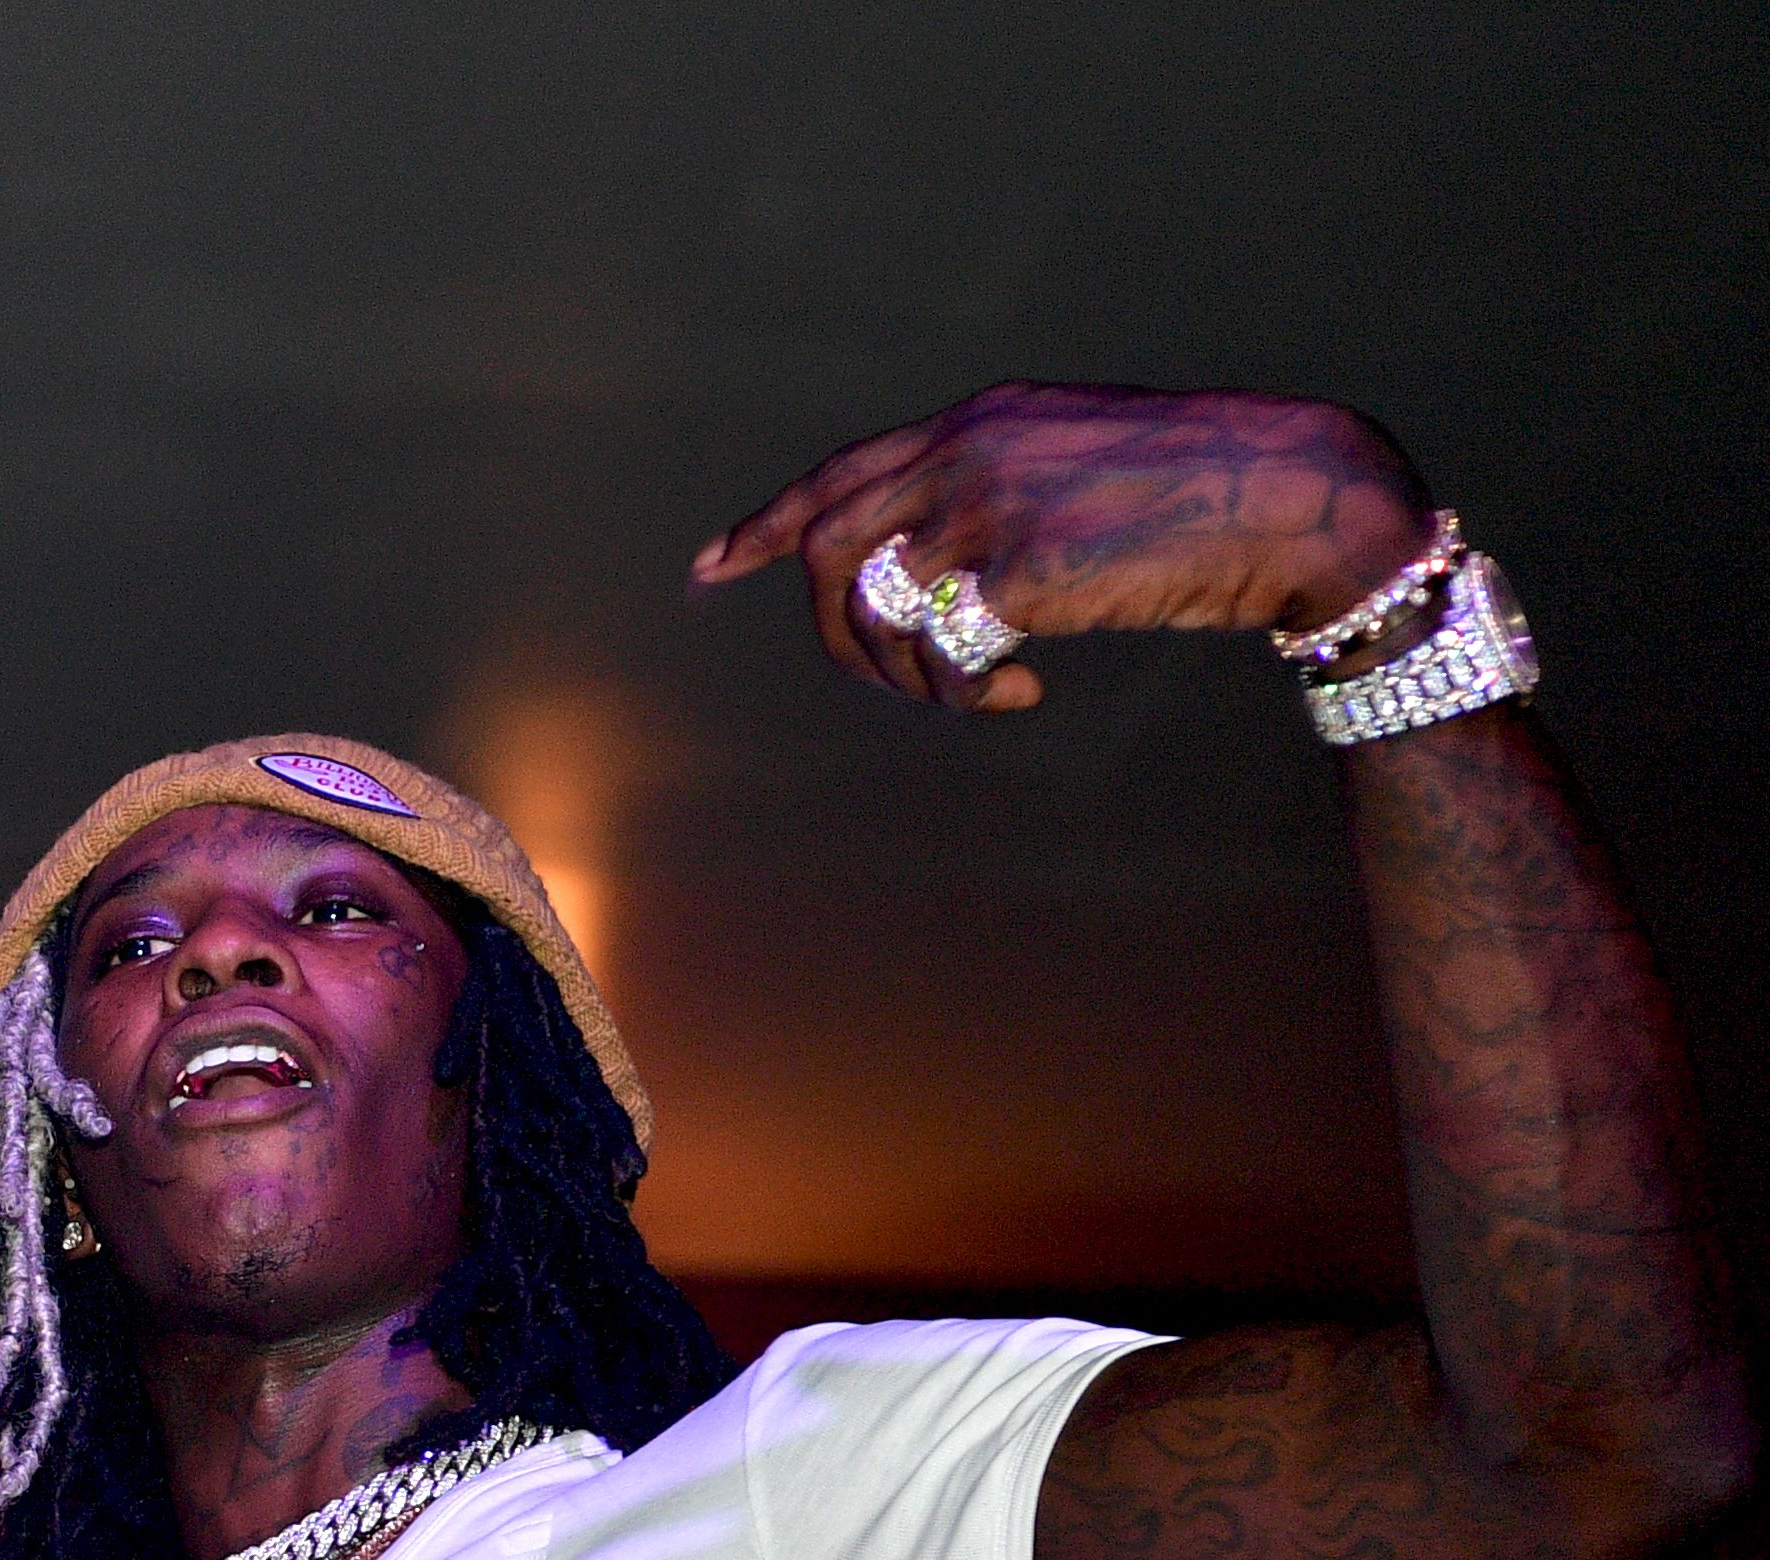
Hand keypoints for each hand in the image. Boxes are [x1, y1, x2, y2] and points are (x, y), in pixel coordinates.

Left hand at [691, 383, 1431, 715]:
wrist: (1290, 498)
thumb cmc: (1196, 492)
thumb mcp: (1076, 460)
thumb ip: (996, 486)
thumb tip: (930, 554)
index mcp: (980, 421)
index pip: (838, 473)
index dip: (766, 526)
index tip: (713, 567)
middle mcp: (970, 452)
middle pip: (828, 550)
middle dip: (835, 635)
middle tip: (891, 682)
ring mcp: (993, 506)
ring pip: (875, 611)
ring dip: (905, 677)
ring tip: (972, 691)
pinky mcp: (1025, 569)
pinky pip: (942, 653)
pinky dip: (965, 693)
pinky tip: (1020, 694)